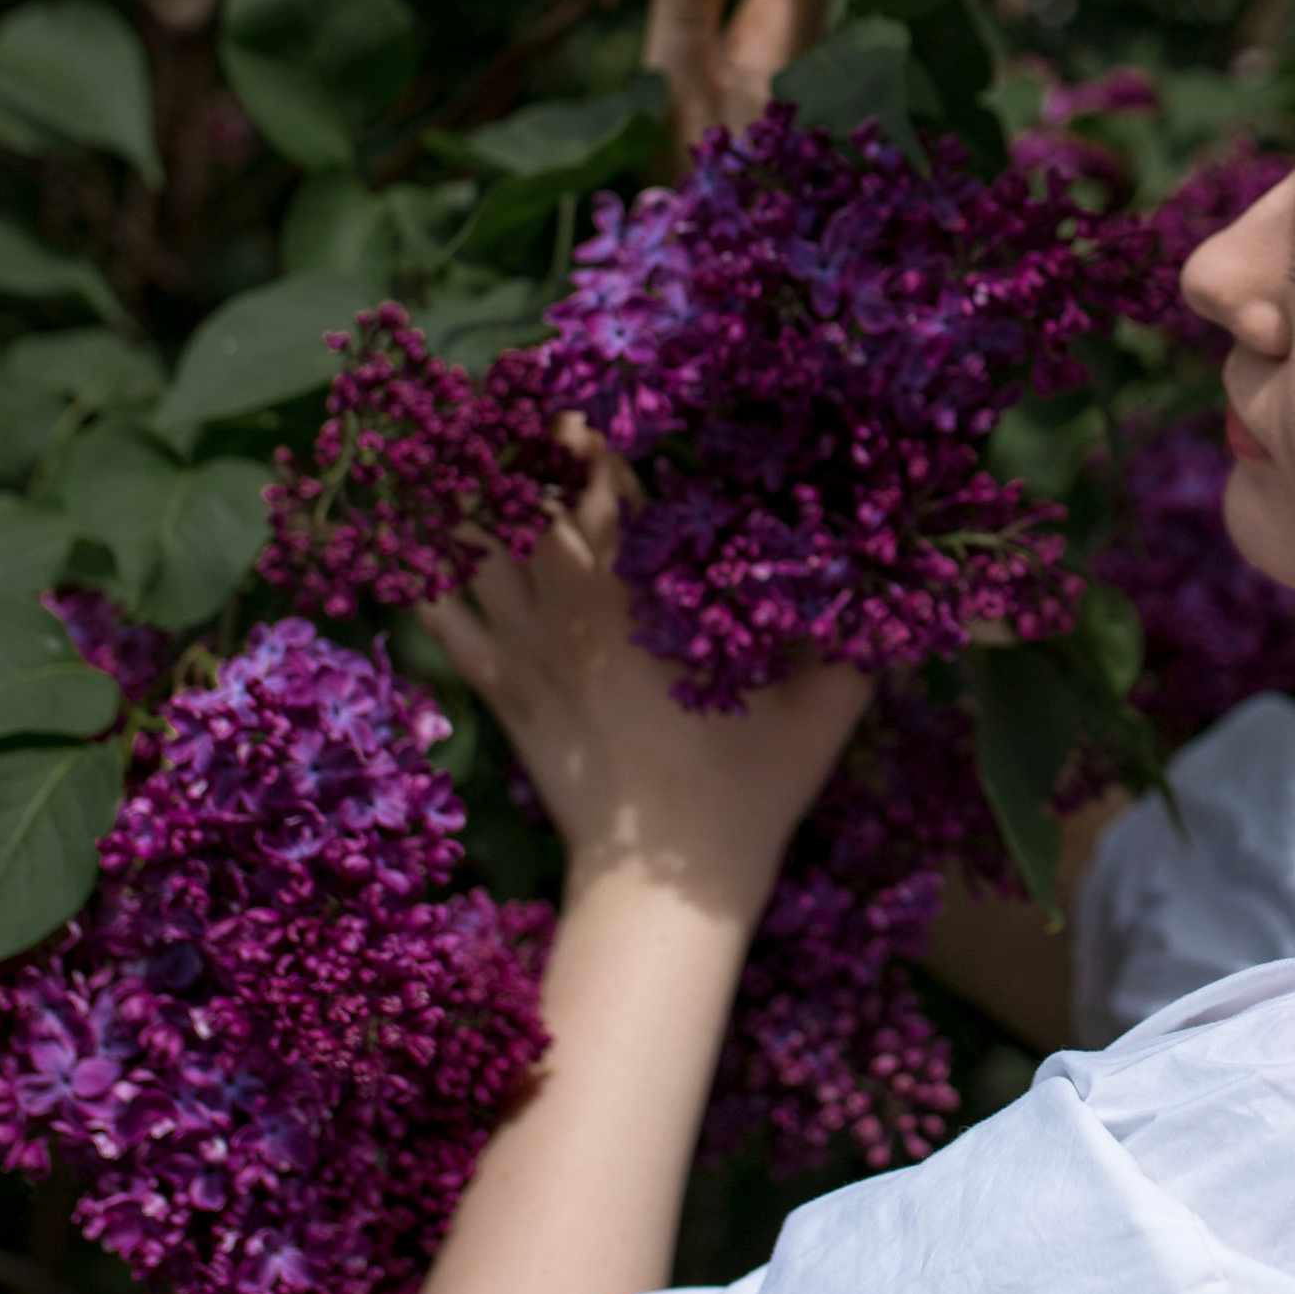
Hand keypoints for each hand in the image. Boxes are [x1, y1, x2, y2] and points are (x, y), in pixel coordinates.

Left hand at [420, 439, 872, 919]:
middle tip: (517, 408)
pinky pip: (446, 618)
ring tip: (455, 449)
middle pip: (529, 501)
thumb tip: (887, 579)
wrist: (665, 889)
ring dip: (466, 495)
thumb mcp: (826, 708)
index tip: (586, 404)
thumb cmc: (750, 792)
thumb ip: (853, 635)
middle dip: (521, 449)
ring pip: (475, 549)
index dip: (593, 439)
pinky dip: (425, 573)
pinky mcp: (501, 693)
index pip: (608, 491)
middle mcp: (576, 610)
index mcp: (648, 599)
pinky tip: (408, 537)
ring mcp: (528, 652)